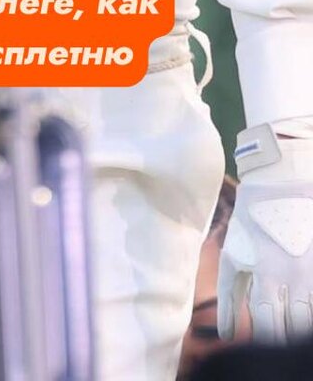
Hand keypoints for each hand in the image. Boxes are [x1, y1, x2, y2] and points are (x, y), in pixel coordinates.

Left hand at [218, 127, 312, 341]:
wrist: (283, 178)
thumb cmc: (253, 219)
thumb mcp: (234, 253)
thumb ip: (229, 296)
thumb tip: (225, 335)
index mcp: (266, 274)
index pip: (268, 326)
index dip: (265, 343)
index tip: (262, 351)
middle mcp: (294, 276)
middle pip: (293, 327)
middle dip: (284, 338)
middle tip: (278, 344)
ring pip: (310, 318)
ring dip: (299, 327)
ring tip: (290, 327)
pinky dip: (310, 311)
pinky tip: (302, 310)